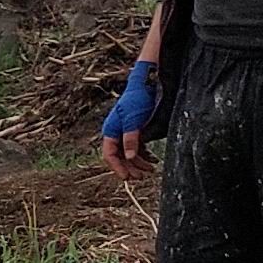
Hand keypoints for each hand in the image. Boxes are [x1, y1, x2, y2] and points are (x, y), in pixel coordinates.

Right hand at [99, 57, 158, 179]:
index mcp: (111, 130)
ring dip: (139, 163)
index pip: (110, 154)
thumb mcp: (133, 120)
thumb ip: (131, 138)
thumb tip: (129, 156)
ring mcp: (127, 131)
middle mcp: (117, 132)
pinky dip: (145, 155)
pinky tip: (153, 160)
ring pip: (130, 153)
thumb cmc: (138, 99)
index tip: (126, 177)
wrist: (148, 84)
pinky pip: (138, 147)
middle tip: (141, 177)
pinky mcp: (137, 129)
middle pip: (120, 156)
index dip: (117, 167)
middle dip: (130, 167)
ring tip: (151, 170)